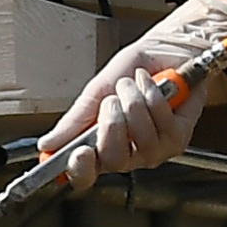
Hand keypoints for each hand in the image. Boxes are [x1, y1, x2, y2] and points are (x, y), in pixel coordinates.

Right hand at [50, 0, 226, 191]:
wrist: (164, 51)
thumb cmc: (132, 72)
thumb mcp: (96, 92)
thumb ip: (74, 122)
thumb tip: (47, 145)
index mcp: (100, 147)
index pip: (85, 175)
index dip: (81, 169)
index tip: (80, 152)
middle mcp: (127, 155)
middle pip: (114, 159)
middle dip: (112, 122)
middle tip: (112, 100)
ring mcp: (154, 150)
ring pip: (141, 138)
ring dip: (134, 102)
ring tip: (133, 86)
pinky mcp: (178, 139)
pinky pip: (163, 124)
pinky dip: (154, 97)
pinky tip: (153, 85)